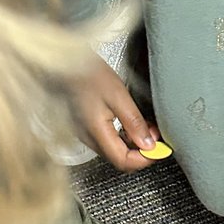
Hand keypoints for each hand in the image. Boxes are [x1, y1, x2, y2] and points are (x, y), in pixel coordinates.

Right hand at [72, 56, 157, 171]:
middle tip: (156, 137)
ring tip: (148, 129)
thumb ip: (134, 123)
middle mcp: (89, 138)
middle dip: (142, 152)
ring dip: (135, 144)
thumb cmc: (87, 74)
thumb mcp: (118, 96)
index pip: (124, 161)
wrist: (64, 61)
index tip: (159, 149)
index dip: (145, 159)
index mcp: (96, 133)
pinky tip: (133, 125)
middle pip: (120, 159)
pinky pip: (109, 140)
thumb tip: (148, 145)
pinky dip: (125, 137)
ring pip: (116, 151)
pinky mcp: (87, 127)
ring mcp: (86, 134)